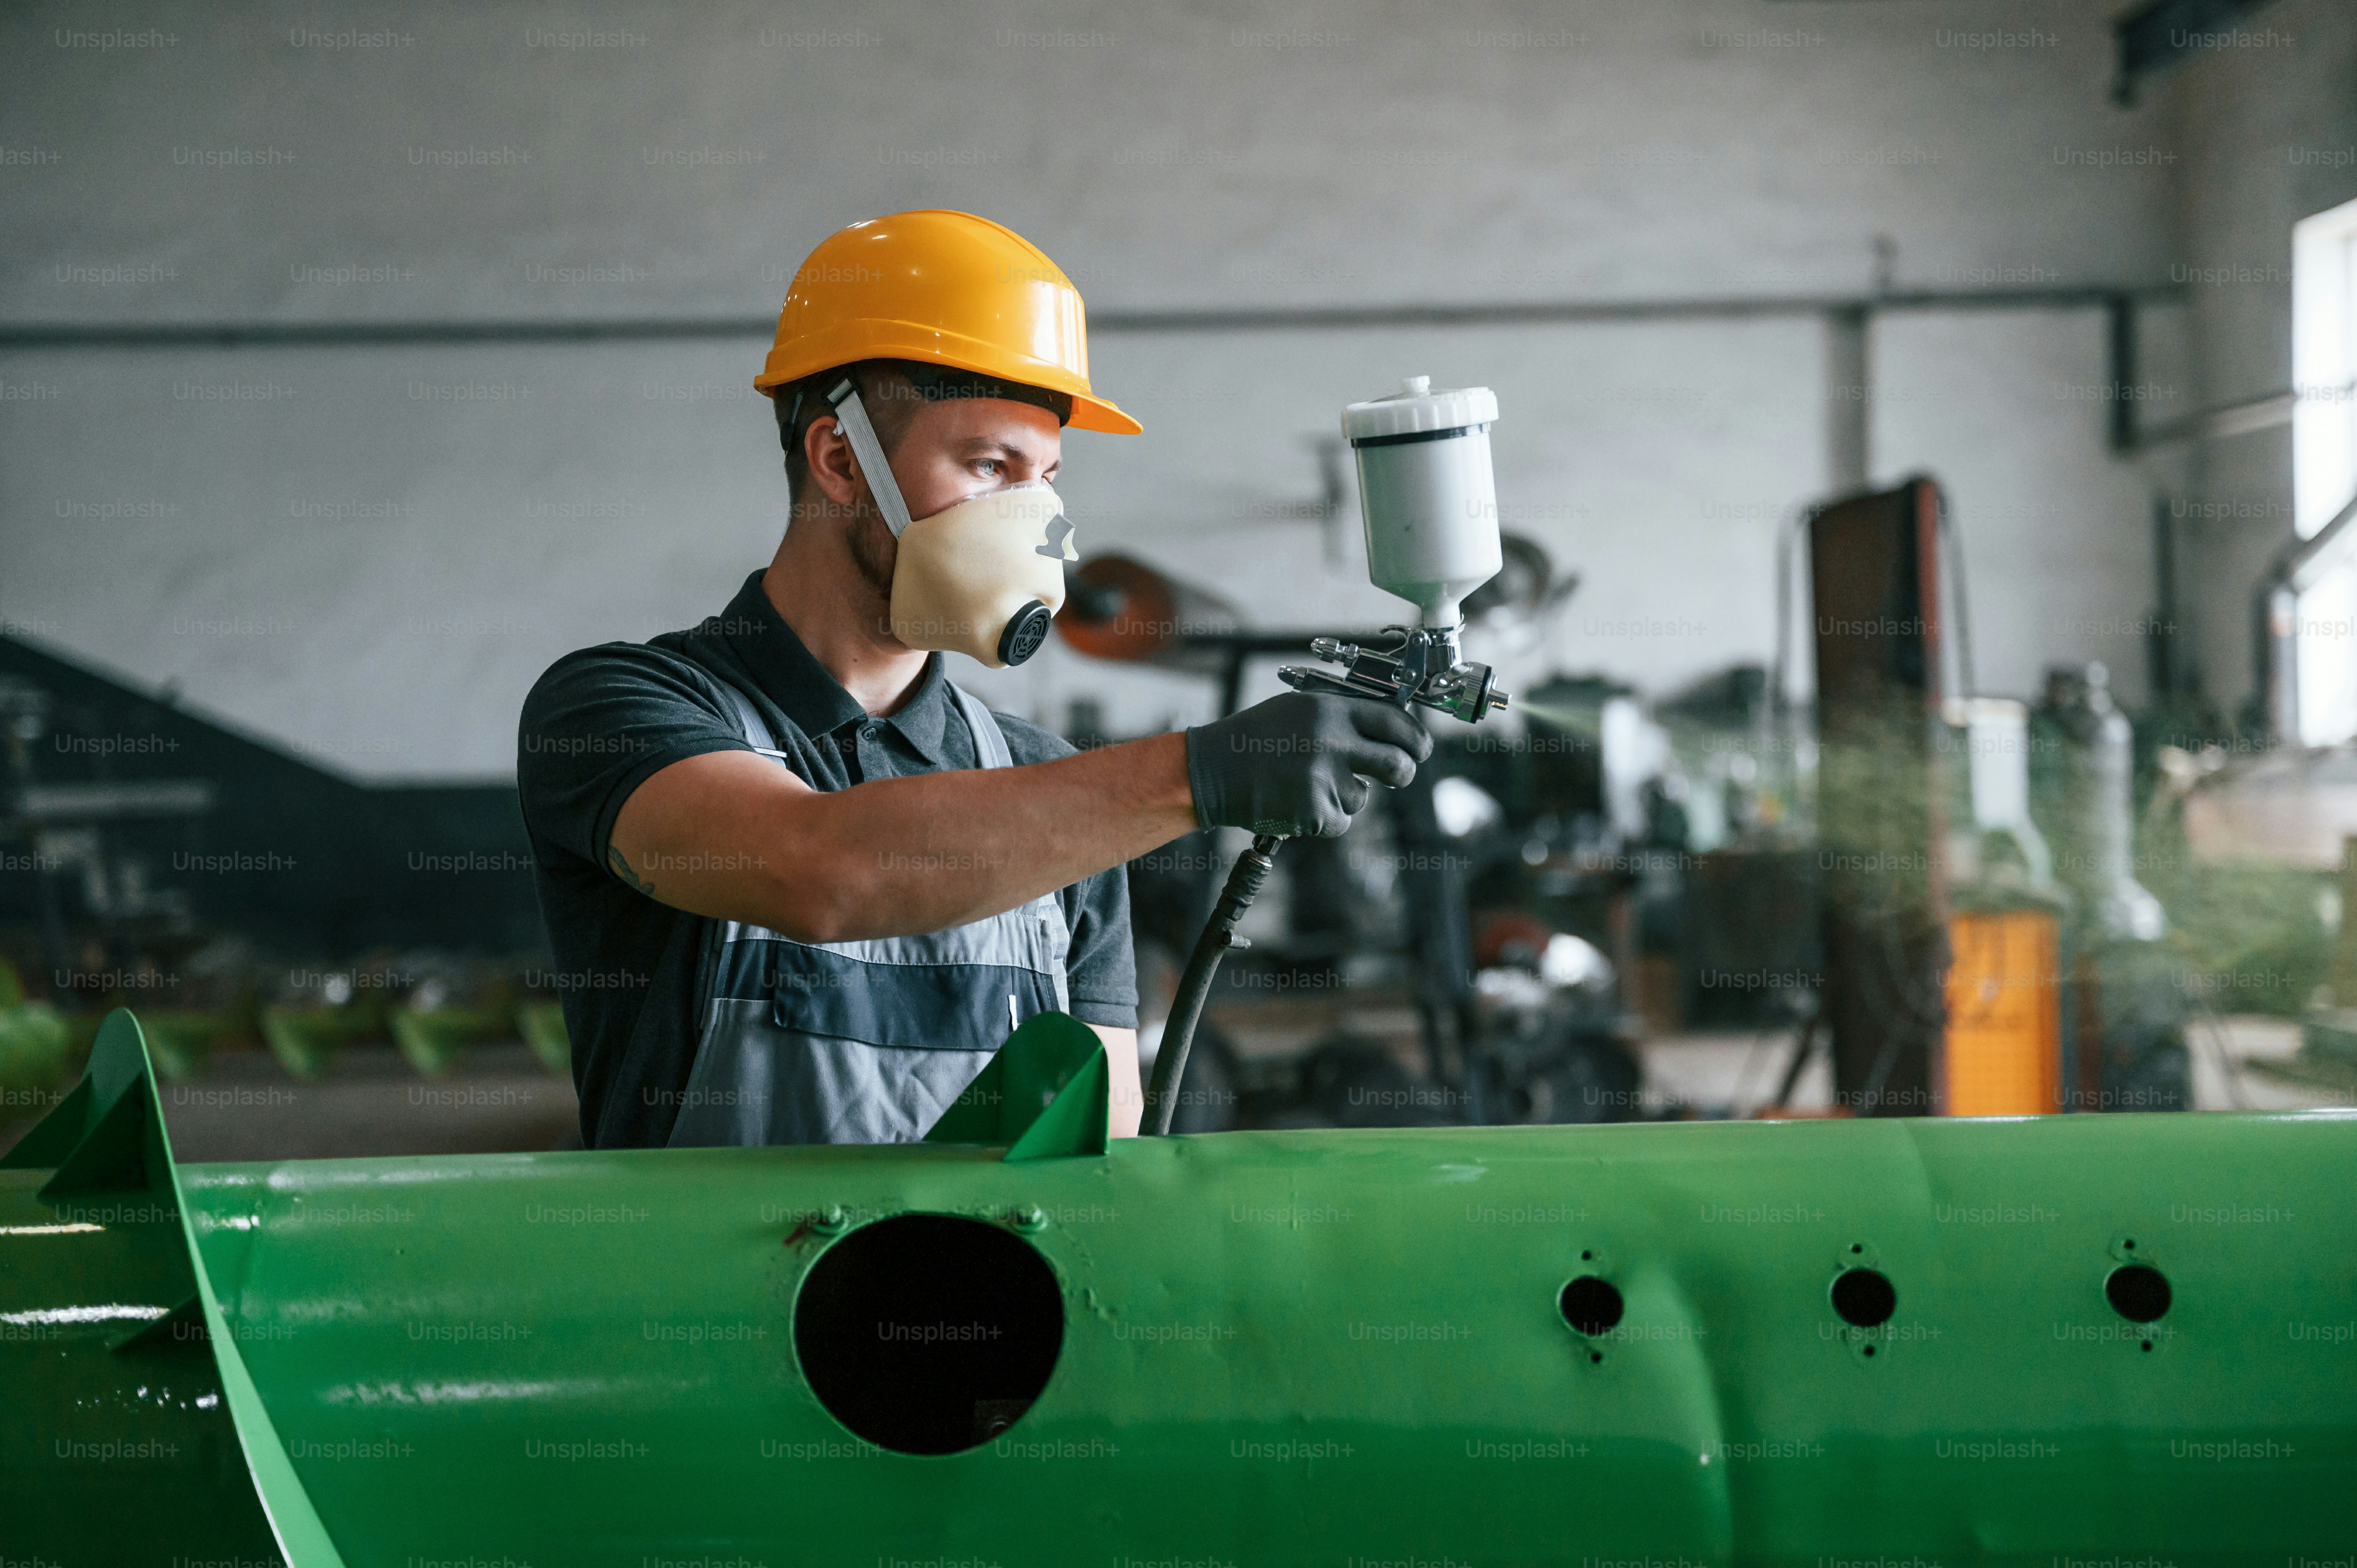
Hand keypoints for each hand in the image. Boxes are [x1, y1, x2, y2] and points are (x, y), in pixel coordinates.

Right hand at [1183, 692, 1431, 838]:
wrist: (1213, 771)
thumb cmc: (1257, 738)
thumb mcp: (1299, 709)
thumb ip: (1343, 716)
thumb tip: (1392, 728)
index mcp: (1330, 711)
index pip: (1395, 722)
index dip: (1416, 739)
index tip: (1420, 749)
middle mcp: (1332, 742)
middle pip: (1398, 765)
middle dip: (1402, 773)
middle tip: (1395, 776)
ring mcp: (1323, 779)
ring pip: (1362, 797)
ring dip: (1345, 796)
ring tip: (1306, 783)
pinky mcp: (1314, 812)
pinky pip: (1340, 821)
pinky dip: (1323, 818)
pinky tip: (1296, 802)